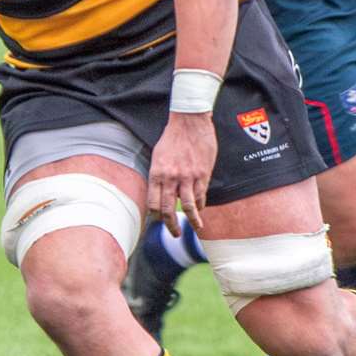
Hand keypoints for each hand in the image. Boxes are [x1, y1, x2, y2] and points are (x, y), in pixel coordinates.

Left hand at [147, 112, 217, 234]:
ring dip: (192, 220)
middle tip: (175, 234)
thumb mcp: (157, 157)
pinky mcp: (202, 174)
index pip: (153, 203)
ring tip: (195, 227)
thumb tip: (160, 194)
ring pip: (189, 206)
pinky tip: (201, 208)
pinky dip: (201, 205)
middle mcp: (170, 178)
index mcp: (156, 174)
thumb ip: (159, 176)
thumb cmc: (171, 138)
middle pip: (168, 209)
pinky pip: (201, 195)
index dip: (155, 215)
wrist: (189, 121)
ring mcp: (187, 177)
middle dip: (172, 225)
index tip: (159, 220)